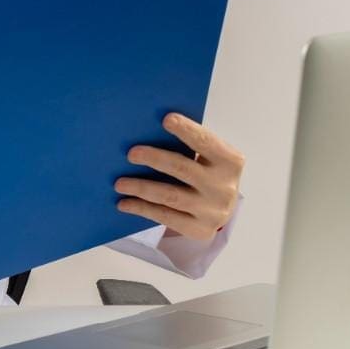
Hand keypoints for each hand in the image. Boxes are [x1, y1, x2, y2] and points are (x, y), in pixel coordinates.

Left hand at [114, 112, 243, 241]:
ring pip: (170, 196)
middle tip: (131, 154)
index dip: (187, 130)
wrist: (221, 209)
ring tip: (119, 183)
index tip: (166, 119)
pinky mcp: (200, 229)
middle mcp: (224, 187)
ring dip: (142, 188)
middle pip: (183, 168)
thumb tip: (148, 130)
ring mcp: (213, 211)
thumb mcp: (209, 158)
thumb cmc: (208, 173)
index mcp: (230, 161)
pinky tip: (124, 203)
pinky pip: (165, 217)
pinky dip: (142, 208)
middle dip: (155, 159)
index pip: (206, 142)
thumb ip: (190, 146)